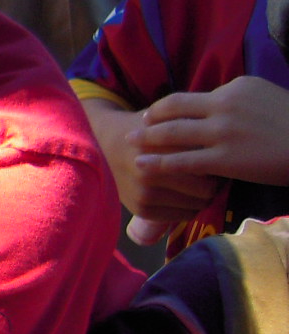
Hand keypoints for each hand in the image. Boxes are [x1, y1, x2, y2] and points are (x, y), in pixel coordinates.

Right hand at [84, 100, 218, 224]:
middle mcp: (150, 171)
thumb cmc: (147, 128)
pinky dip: (191, 207)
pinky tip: (189, 196)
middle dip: (217, 182)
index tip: (224, 158)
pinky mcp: (140, 208)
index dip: (223, 163)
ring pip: (197, 205)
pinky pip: (182, 215)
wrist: (105, 144)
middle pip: (207, 188)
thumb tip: (229, 139)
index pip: (209, 163)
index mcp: (159, 145)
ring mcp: (144, 192)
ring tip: (204, 185)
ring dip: (205, 196)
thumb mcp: (168, 118)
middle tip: (219, 175)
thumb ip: (194, 126)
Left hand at [136, 77, 288, 187]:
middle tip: (134, 125)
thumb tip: (218, 103)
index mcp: (236, 87)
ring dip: (147, 139)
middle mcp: (225, 104)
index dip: (169, 106)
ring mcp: (223, 132)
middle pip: (173, 109)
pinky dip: (159, 163)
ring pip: (172, 133)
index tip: (157, 113)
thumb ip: (239, 100)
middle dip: (150, 118)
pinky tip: (143, 166)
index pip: (193, 96)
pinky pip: (183, 161)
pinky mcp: (226, 158)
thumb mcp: (266, 98)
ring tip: (130, 144)